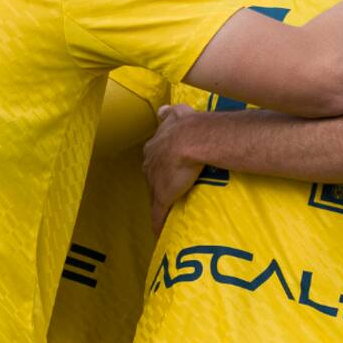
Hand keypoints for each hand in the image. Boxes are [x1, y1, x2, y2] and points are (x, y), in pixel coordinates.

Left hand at [142, 104, 204, 233]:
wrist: (192, 139)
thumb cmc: (189, 126)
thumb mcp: (179, 113)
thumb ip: (170, 112)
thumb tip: (163, 110)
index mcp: (154, 146)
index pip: (154, 158)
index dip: (161, 164)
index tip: (169, 167)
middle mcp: (150, 163)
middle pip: (151, 175)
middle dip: (159, 181)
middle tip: (172, 185)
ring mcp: (155, 181)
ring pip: (154, 194)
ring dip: (159, 200)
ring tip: (168, 207)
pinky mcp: (162, 197)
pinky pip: (158, 214)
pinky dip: (158, 222)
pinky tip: (159, 231)